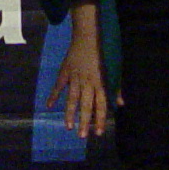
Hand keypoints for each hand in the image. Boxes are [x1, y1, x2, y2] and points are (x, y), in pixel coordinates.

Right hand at [46, 1, 112, 137]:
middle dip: (84, 121)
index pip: (100, 104)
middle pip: (85, 105)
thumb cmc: (105, 49)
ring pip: (71, 98)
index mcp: (100, 81)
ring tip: (68, 127)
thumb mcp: (114, 67)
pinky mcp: (65, 70)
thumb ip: (115, 86)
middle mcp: (87, 81)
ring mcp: (75, 76)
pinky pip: (59, 85)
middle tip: (82, 137)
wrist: (89, 32)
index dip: (100, 119)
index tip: (98, 133)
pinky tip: (49, 105)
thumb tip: (120, 103)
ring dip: (70, 113)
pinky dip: (53, 95)